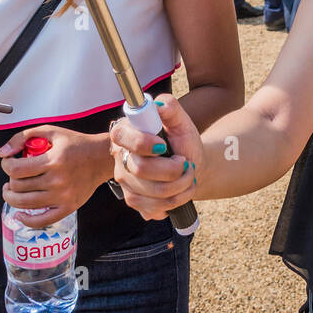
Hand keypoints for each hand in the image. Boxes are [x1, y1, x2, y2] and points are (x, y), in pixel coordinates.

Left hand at [0, 126, 110, 227]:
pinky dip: (27, 220)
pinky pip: (42, 220)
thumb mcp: (51, 131)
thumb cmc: (76, 144)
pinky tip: (20, 214)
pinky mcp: (69, 207)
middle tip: (13, 175)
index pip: (15, 169)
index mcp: (54, 160)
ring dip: (11, 197)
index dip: (6, 165)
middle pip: (18, 186)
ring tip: (12, 190)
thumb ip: (23, 137)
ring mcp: (63, 196)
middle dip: (9, 180)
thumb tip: (2, 153)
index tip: (9, 162)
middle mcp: (58, 180)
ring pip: (24, 203)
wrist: (103, 157)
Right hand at [109, 98, 202, 222]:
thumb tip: (160, 104)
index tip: (164, 145)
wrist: (192, 166)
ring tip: (189, 175)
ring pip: (152, 193)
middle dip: (174, 169)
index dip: (142, 143)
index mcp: (126, 133)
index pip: (121, 136)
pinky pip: (155, 207)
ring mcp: (125, 183)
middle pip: (141, 169)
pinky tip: (182, 190)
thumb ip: (171, 107)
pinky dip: (177, 199)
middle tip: (187, 163)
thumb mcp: (181, 121)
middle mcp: (120, 159)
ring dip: (181, 185)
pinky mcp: (135, 202)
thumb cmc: (183, 141)